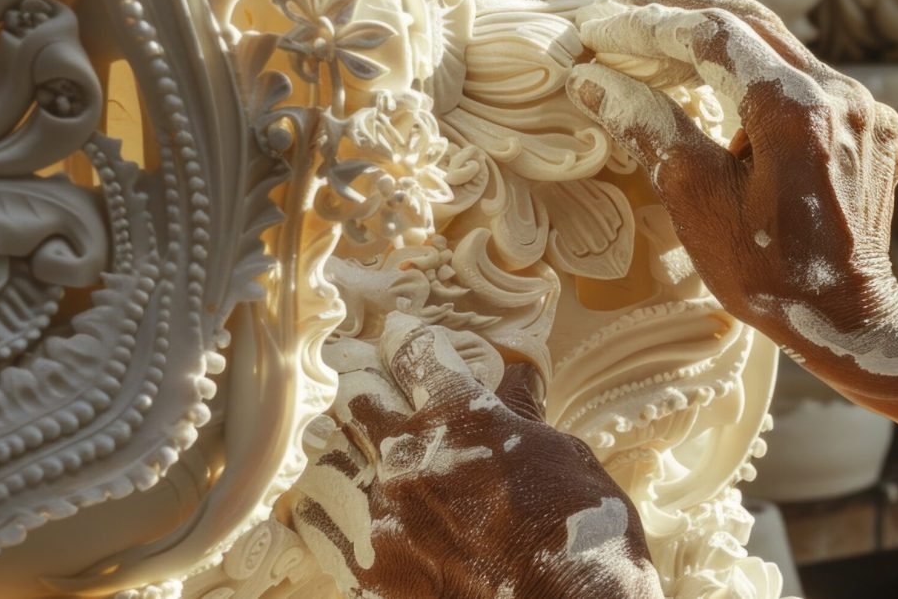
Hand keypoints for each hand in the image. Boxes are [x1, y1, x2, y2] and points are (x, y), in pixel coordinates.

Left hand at [291, 315, 660, 598]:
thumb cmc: (579, 532)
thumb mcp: (565, 454)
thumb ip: (523, 415)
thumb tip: (515, 380)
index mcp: (462, 417)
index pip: (416, 355)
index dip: (405, 337)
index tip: (398, 331)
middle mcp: (409, 457)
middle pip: (357, 395)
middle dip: (359, 377)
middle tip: (357, 370)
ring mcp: (382, 514)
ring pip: (330, 454)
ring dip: (340, 441)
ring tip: (341, 436)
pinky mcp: (368, 567)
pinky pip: (317, 522)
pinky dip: (321, 504)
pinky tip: (324, 498)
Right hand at [565, 0, 897, 358]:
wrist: (850, 319)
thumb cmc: (769, 274)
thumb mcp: (697, 202)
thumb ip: (650, 128)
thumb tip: (592, 80)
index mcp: (797, 110)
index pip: (712, 34)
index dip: (648, 24)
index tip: (597, 27)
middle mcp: (840, 94)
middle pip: (748, 23)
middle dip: (677, 13)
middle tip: (616, 16)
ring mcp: (863, 106)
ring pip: (778, 47)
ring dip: (715, 39)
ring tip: (653, 42)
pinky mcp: (870, 124)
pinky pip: (805, 78)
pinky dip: (755, 73)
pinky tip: (716, 85)